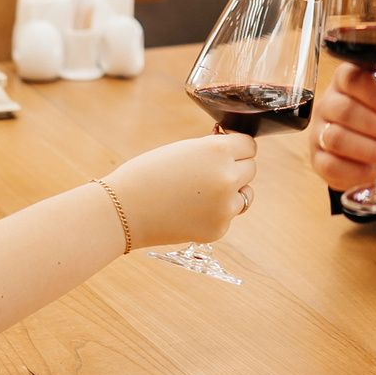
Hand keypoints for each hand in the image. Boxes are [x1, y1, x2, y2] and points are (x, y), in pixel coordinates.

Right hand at [103, 132, 257, 247]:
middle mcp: (228, 177)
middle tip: (210, 173)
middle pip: (251, 169)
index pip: (249, 145)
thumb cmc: (147, 174)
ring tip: (203, 193)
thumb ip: (211, 151)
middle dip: (235, 169)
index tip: (227, 151)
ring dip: (232, 192)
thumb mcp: (183, 150)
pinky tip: (190, 211)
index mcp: (218, 151)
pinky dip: (215, 214)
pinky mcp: (218, 229)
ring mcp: (226, 207)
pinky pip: (227, 216)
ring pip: (245, 195)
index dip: (236, 147)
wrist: (124, 211)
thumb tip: (233, 152)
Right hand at [307, 62, 375, 190]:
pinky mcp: (318, 159)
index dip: (375, 95)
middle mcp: (327, 104)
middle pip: (344, 111)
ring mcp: (319, 132)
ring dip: (373, 150)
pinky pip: (331, 166)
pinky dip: (358, 171)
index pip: (351, 79)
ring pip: (336, 139)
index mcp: (345, 82)